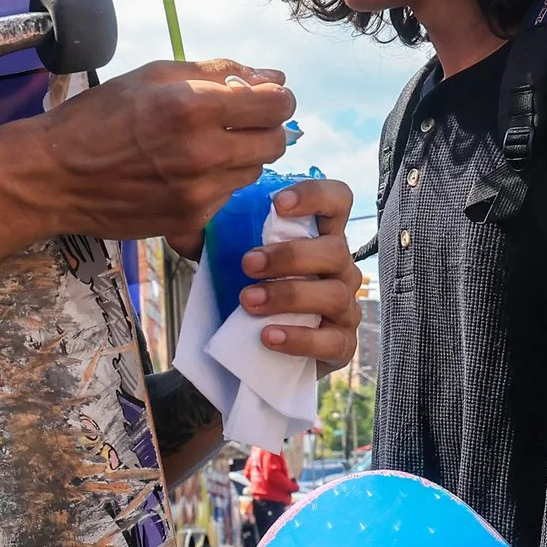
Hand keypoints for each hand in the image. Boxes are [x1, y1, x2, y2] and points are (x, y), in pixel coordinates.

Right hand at [0, 59, 294, 241]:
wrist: (53, 176)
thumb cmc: (98, 118)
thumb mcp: (153, 75)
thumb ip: (217, 72)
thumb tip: (271, 77)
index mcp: (194, 106)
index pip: (277, 104)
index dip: (276, 97)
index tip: (263, 99)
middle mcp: (203, 153)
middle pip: (276, 142)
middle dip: (264, 128)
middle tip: (236, 123)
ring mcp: (199, 193)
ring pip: (253, 172)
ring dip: (241, 157)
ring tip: (202, 148)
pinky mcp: (190, 222)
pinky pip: (226, 198)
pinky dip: (216, 184)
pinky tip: (184, 174)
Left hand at [238, 179, 360, 374]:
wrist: (257, 351)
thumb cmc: (254, 294)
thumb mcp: (243, 261)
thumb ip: (234, 236)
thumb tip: (201, 213)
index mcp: (322, 238)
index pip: (337, 200)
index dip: (315, 195)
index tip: (279, 203)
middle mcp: (341, 269)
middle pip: (334, 251)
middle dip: (289, 256)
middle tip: (247, 264)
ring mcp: (345, 307)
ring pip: (333, 295)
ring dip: (288, 295)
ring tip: (248, 301)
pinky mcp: (341, 344)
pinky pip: (331, 342)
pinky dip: (299, 338)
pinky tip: (268, 336)